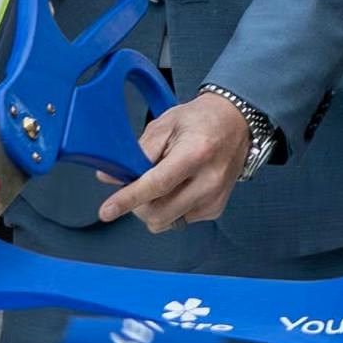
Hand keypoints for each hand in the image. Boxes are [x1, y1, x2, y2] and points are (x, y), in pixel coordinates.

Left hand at [96, 89, 251, 231]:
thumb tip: (109, 176)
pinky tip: (178, 188)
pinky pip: (179, 220)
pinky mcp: (215, 208)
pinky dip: (170, 209)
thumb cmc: (201, 120)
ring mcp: (214, 197)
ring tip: (161, 184)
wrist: (236, 124)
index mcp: (196, 153)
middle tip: (137, 184)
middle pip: (159, 212)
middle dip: (137, 204)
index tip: (107, 211)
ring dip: (153, 208)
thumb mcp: (165, 125)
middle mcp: (209, 179)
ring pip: (165, 222)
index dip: (128, 199)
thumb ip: (138, 151)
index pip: (157, 184)